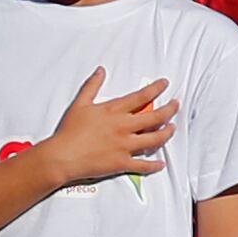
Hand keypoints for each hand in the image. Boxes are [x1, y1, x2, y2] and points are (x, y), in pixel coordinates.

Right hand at [37, 68, 177, 186]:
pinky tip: (161, 164)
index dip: (156, 89)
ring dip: (167, 133)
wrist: (61, 156)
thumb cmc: (69, 131)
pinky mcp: (121, 163)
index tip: (165, 84)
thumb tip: (101, 70)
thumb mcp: (80, 104)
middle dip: (170, 110)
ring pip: (154, 139)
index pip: (142, 96)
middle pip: (155, 117)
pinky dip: (154, 165)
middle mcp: (124, 127)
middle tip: (176, 105)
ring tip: (172, 128)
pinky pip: (143, 165)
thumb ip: (92, 86)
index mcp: (114, 111)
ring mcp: (124, 146)